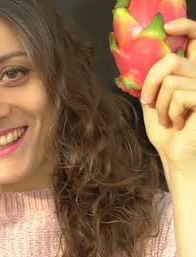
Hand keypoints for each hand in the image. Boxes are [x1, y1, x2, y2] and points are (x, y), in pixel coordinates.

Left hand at [140, 18, 195, 172]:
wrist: (175, 155)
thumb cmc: (166, 130)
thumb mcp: (153, 98)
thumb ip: (154, 78)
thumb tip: (140, 58)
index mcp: (190, 73)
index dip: (186, 27)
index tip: (168, 26)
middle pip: (172, 60)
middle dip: (151, 81)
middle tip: (148, 101)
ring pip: (172, 81)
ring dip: (161, 104)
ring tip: (168, 119)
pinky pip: (180, 95)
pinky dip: (171, 111)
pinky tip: (178, 123)